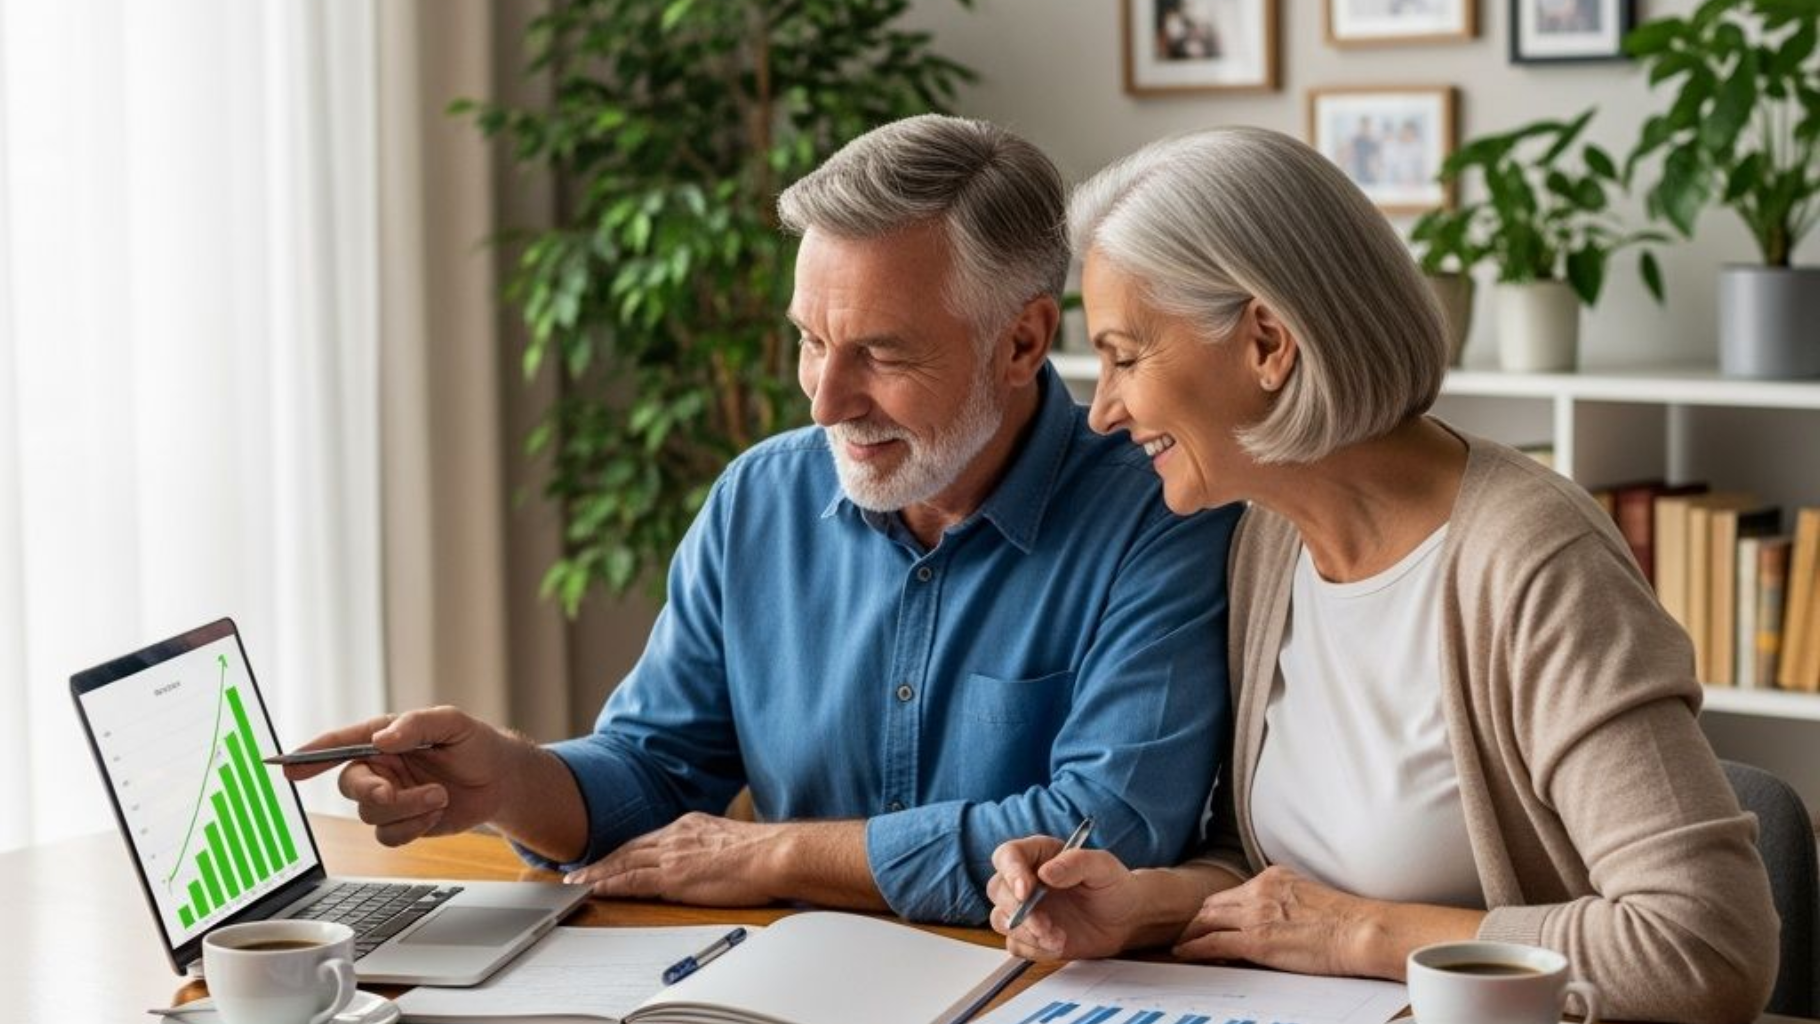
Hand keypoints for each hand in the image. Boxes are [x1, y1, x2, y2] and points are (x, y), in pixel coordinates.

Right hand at [282, 707, 524, 846]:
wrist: (500, 781)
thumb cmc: (476, 744)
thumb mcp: (453, 723)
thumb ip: (417, 725)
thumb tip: (383, 738)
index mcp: (384, 737)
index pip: (340, 744)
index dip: (311, 754)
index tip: (289, 766)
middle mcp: (380, 767)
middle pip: (350, 785)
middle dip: (370, 792)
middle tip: (392, 793)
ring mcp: (389, 796)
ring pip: (371, 814)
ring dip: (407, 809)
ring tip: (440, 795)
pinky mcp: (402, 822)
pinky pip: (388, 836)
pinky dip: (412, 828)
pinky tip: (435, 814)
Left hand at [562, 812, 783, 905]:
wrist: (775, 855)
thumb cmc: (765, 854)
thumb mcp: (731, 843)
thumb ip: (712, 849)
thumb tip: (711, 861)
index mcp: (690, 825)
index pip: (648, 840)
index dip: (625, 850)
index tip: (609, 857)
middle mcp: (676, 835)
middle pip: (629, 848)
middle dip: (602, 859)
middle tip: (579, 870)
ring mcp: (672, 855)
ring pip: (623, 862)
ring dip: (597, 873)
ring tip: (576, 882)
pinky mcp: (673, 876)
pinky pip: (630, 880)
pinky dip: (608, 884)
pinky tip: (593, 889)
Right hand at [986, 836, 1147, 960]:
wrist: (1126, 920)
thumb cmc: (1114, 885)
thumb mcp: (1103, 867)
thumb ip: (1076, 863)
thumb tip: (1046, 872)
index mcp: (1038, 855)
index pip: (1008, 856)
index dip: (1011, 872)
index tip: (1026, 891)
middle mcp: (1026, 880)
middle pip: (998, 890)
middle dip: (1019, 911)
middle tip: (1045, 925)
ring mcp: (1025, 909)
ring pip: (1001, 919)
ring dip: (1025, 933)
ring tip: (1057, 938)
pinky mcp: (1030, 936)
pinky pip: (1015, 944)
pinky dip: (1034, 949)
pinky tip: (1058, 945)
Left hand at [1172, 865, 1378, 976]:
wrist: (1362, 931)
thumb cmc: (1347, 922)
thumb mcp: (1309, 898)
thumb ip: (1285, 901)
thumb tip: (1276, 917)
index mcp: (1273, 877)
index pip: (1233, 892)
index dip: (1217, 908)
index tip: (1208, 919)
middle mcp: (1259, 890)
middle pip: (1214, 903)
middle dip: (1197, 918)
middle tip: (1185, 932)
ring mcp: (1255, 914)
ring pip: (1207, 920)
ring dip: (1190, 932)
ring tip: (1179, 944)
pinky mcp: (1255, 939)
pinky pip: (1212, 942)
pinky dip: (1194, 948)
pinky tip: (1184, 953)